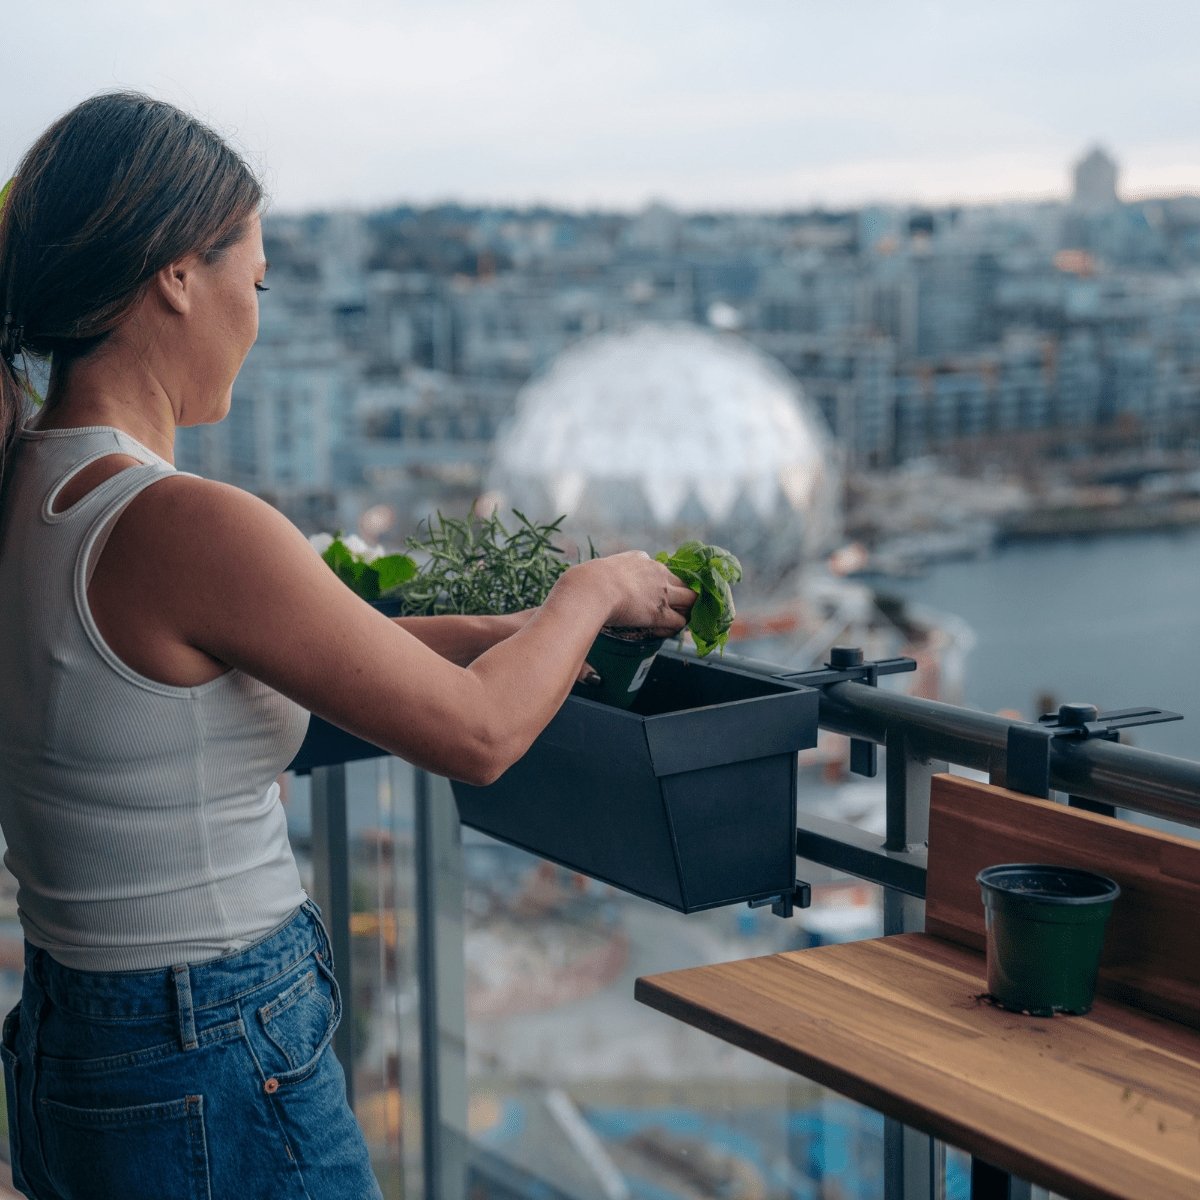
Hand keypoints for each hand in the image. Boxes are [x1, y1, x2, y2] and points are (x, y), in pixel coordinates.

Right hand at [577, 550, 695, 637]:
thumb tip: (589, 581)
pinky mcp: (660, 613)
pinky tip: (664, 631)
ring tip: (675, 620)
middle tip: (674, 608)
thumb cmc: (587, 580)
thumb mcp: (599, 568)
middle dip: (682, 596)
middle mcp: (657, 573)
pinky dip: (675, 628)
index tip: (654, 593)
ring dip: (685, 611)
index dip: (661, 582)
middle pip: (683, 582)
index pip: (661, 569)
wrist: (591, 590)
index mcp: (641, 559)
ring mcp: (662, 593)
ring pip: (690, 600)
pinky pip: (679, 622)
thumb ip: (604, 573)